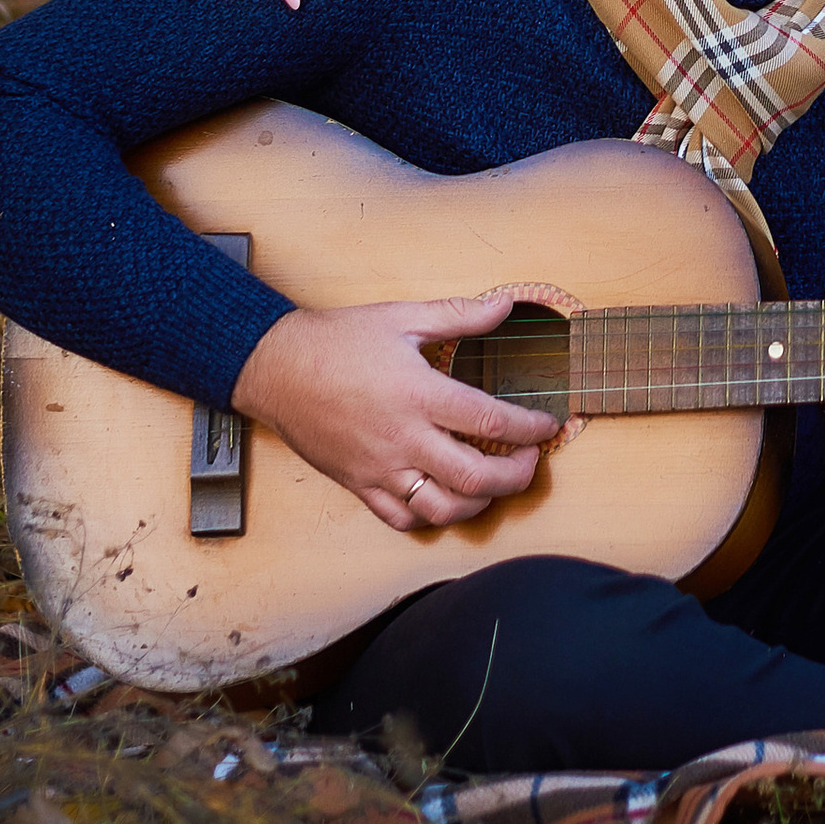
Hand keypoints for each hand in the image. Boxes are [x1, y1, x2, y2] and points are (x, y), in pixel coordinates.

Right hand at [231, 292, 560, 532]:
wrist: (277, 368)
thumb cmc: (337, 341)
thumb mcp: (403, 316)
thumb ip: (460, 314)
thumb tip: (505, 305)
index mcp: (420, 394)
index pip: (491, 422)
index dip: (530, 429)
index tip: (548, 425)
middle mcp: (403, 438)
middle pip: (475, 478)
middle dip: (516, 476)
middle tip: (531, 462)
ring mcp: (380, 468)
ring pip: (441, 509)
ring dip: (479, 504)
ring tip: (494, 484)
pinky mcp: (359, 485)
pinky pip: (399, 519)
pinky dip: (430, 517)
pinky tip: (445, 500)